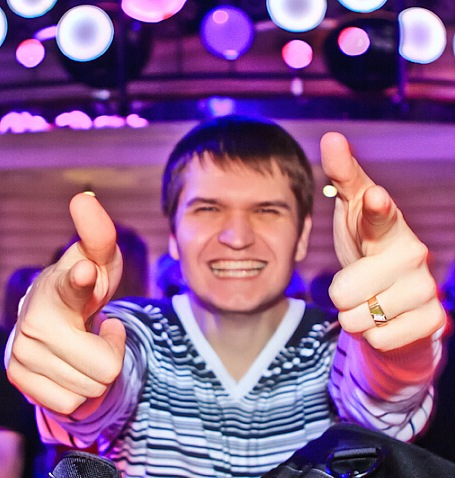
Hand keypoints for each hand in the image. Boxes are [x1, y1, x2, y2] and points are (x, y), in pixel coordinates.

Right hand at [7, 192, 125, 414]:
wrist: (58, 315)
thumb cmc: (86, 284)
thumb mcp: (101, 259)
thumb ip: (98, 234)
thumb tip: (85, 198)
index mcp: (61, 286)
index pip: (72, 285)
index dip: (79, 281)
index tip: (83, 272)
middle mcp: (35, 320)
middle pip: (104, 368)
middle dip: (111, 355)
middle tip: (99, 333)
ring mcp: (22, 353)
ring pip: (90, 390)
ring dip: (96, 371)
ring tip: (85, 346)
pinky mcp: (18, 378)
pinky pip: (73, 405)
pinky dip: (81, 390)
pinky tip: (72, 365)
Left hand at [320, 132, 445, 350]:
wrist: (392, 297)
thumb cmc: (367, 248)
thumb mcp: (351, 213)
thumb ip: (343, 178)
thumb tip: (332, 136)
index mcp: (387, 225)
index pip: (378, 215)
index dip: (374, 207)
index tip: (373, 196)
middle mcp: (412, 254)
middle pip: (345, 291)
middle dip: (341, 294)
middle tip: (357, 284)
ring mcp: (426, 289)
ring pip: (358, 319)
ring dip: (356, 316)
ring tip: (371, 301)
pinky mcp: (434, 322)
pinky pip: (377, 340)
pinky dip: (373, 336)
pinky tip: (386, 320)